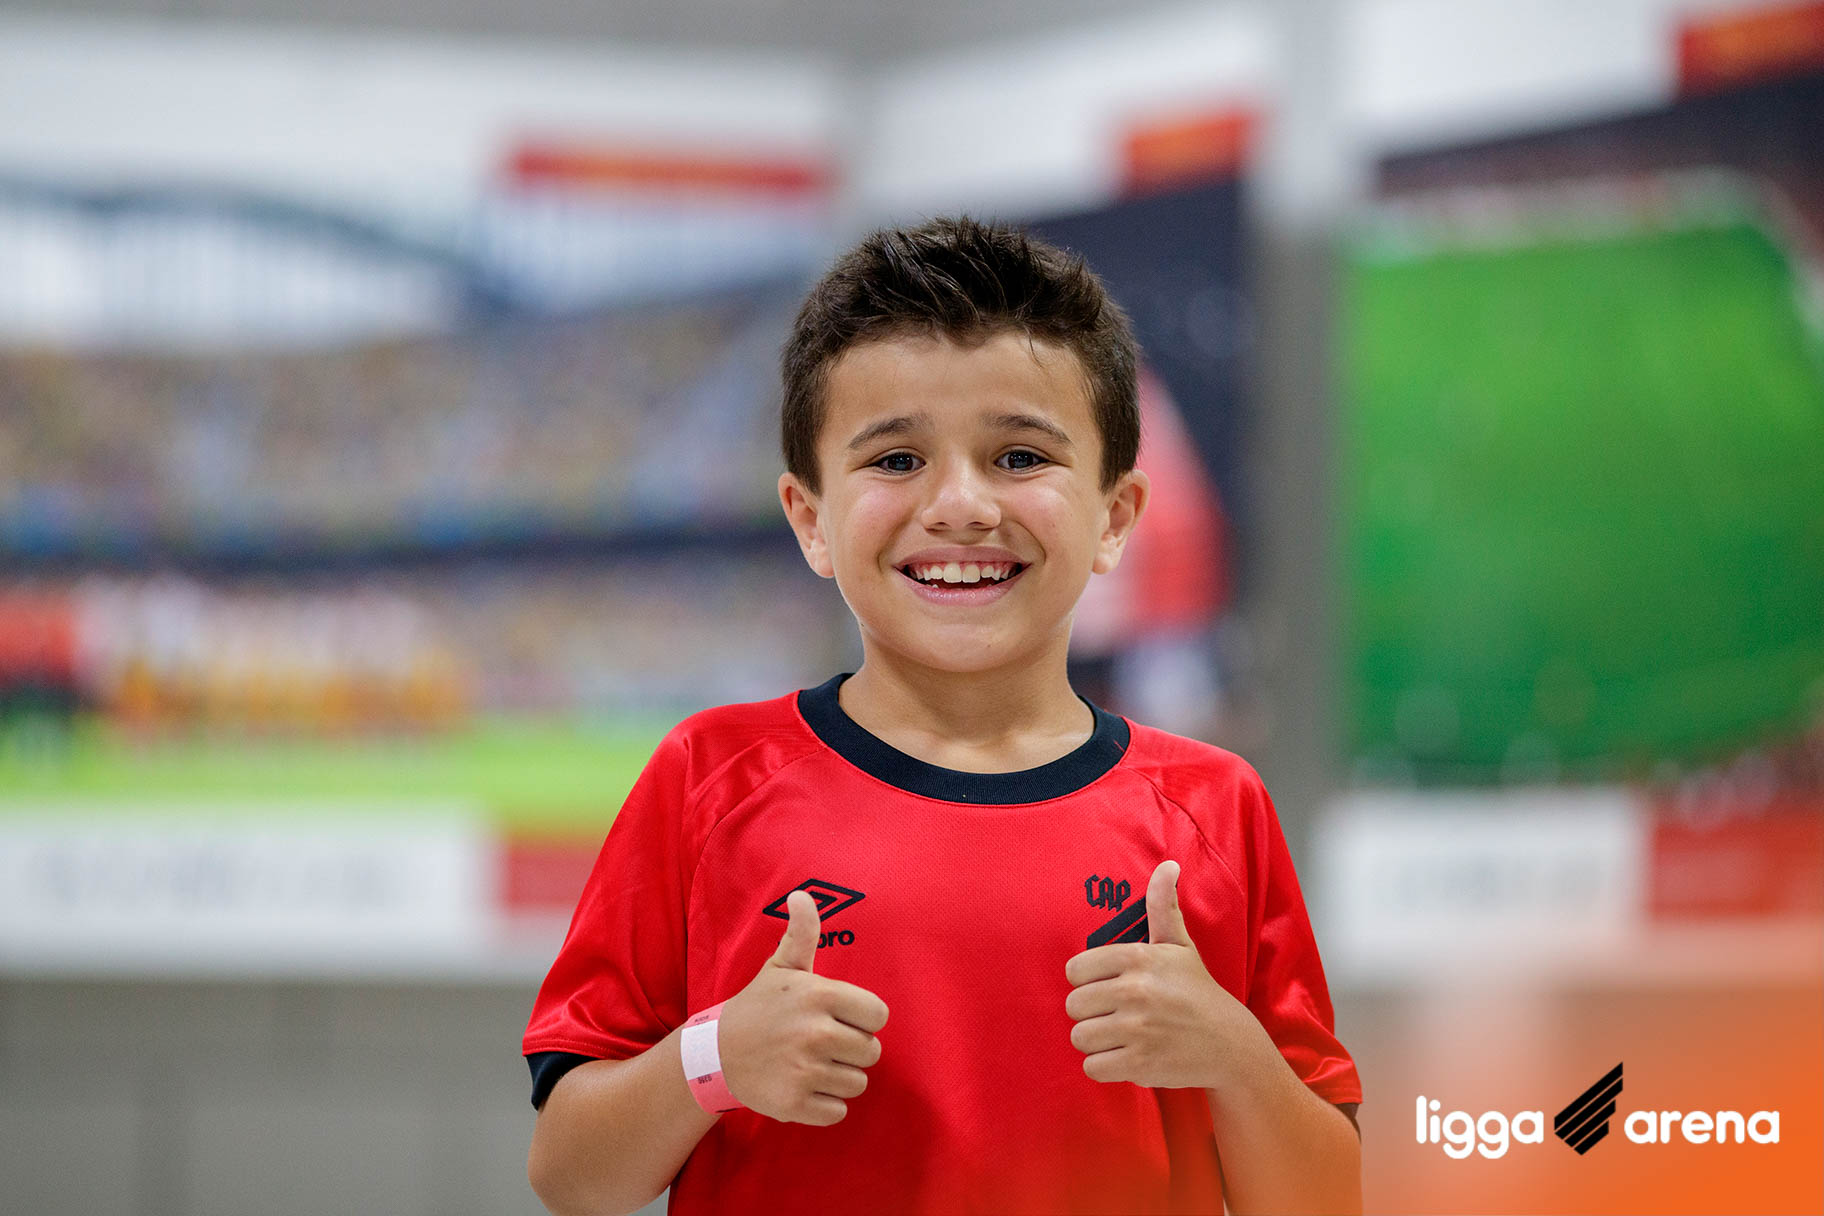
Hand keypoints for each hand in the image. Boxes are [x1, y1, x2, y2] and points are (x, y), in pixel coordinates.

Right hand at [716, 890, 888, 1125]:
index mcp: (819, 996)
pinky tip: (803, 1087)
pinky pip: (838, 1112)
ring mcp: (805, 1071)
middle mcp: (815, 1033)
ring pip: (858, 1083)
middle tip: (820, 1043)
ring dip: (839, 1078)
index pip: (879, 1016)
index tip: (839, 1017)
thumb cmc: (759, 1008)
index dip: (862, 1019)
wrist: (714, 1054)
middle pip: (871, 1052)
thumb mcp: (781, 968)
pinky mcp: (795, 1104)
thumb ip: (802, 933)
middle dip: (851, 1049)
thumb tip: (802, 894)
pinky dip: (825, 1105)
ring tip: (811, 1064)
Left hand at [1064, 859, 1258, 1089]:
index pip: (1074, 970)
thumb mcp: (1179, 946)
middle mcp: (1135, 991)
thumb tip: (1168, 865)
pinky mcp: (1139, 1064)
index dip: (1088, 982)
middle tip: (1118, 1015)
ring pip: (1080, 1037)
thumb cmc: (1197, 992)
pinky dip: (1105, 1066)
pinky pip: (1092, 1067)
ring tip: (1122, 1037)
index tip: (1111, 988)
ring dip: (1097, 1041)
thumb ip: (1162, 906)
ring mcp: (1137, 1029)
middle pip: (1073, 1005)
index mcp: (1138, 958)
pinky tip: (1126, 1057)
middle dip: (1092, 1013)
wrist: (1230, 1044)